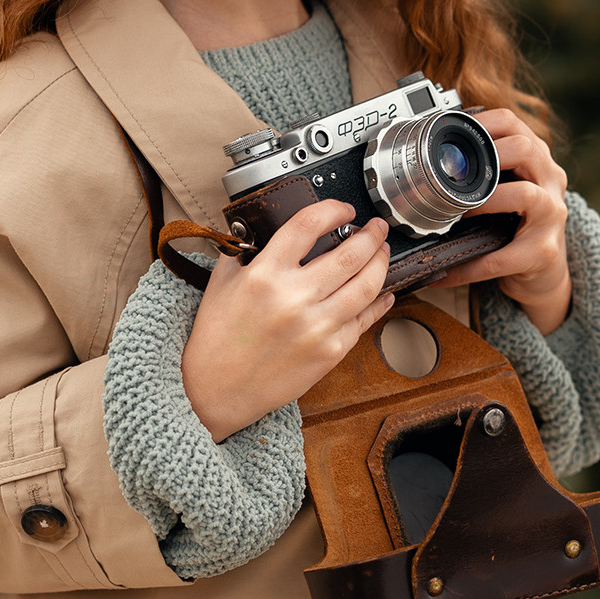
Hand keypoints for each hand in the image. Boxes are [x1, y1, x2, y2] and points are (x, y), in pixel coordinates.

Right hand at [182, 202, 393, 441]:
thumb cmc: (217, 338)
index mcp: (265, 274)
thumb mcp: (221, 283)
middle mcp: (294, 298)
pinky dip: (379, 302)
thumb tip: (264, 230)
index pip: (308, 225)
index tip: (343, 209)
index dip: (333, 209)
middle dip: (371, 235)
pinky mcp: (330, 351)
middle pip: (351, 253)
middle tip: (376, 228)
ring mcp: (317, 327)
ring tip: (382, 253)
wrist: (217, 389)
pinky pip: (364, 319)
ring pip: (367, 285)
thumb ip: (244, 251)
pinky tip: (382, 293)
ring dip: (381, 263)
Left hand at [428, 108, 572, 333]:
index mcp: (537, 160)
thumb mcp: (507, 188)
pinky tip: (442, 273)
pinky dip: (468, 267)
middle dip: (488, 155)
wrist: (545, 273)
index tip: (449, 132)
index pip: (513, 123)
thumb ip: (482, 169)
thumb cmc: (517, 225)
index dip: (480, 122)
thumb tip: (424, 155)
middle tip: (454, 172)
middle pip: (526, 149)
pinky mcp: (543, 253)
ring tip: (456, 213)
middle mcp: (551, 182)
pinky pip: (500, 258)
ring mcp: (552, 217)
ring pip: (525, 195)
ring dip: (485, 201)